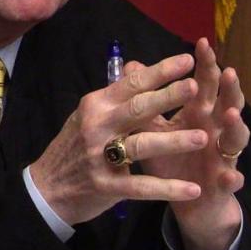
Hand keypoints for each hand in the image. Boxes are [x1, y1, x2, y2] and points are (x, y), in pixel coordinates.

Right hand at [29, 54, 209, 225]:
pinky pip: (142, 186)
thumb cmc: (75, 146)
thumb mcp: (88, 115)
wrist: (47, 188)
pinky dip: (168, 188)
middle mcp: (98, 126)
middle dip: (168, 96)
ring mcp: (100, 157)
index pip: (132, 83)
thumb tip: (138, 68)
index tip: (188, 60)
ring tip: (204, 137)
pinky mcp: (106, 186)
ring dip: (174, 141)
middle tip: (196, 86)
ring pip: (142, 145)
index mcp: (96, 104)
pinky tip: (192, 189)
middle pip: (138, 108)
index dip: (160, 71)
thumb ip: (115, 97)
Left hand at [137, 38, 248, 249]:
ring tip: (232, 114)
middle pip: (228, 103)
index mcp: (199, 113)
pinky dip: (232, 178)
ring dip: (236, 126)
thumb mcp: (154, 127)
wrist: (188, 200)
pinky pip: (231, 181)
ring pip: (235, 138)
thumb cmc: (170, 158)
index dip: (205, 65)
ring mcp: (223, 155)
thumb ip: (147, 99)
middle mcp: (216, 129)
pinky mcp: (224, 184)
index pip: (205, 83)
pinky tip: (230, 177)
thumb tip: (131, 65)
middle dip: (229, 88)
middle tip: (228, 71)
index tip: (203, 43)